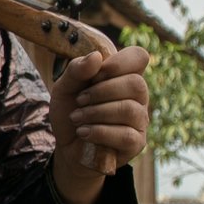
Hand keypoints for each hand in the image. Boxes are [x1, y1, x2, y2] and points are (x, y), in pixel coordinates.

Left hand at [49, 45, 150, 203]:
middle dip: (101, 91)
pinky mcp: (136, 143)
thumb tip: (96, 56)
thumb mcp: (64, 88)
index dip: (119, 62)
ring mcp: (139, 120)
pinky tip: (83, 132)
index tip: (95, 74)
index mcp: (123, 77)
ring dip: (96, 113)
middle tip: (79, 100)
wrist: (67, 146)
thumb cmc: (71, 112)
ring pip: (129, 109)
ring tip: (77, 118)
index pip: (139, 57)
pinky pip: (126, 135)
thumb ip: (76, 71)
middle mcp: (137, 97)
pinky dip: (99, 132)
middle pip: (136, 83)